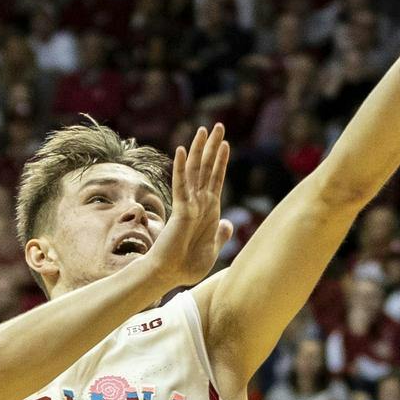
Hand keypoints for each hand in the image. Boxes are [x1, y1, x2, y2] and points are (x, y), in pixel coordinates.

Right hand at [145, 123, 232, 289]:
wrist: (170, 274)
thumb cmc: (188, 264)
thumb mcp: (212, 248)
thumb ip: (221, 234)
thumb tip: (228, 223)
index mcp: (208, 210)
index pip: (216, 179)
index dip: (221, 161)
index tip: (226, 143)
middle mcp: (198, 202)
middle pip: (206, 168)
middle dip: (212, 146)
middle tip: (218, 125)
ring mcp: (189, 203)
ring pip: (195, 171)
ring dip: (200, 149)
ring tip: (204, 129)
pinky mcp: (180, 209)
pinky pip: (181, 185)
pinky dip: (181, 168)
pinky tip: (182, 150)